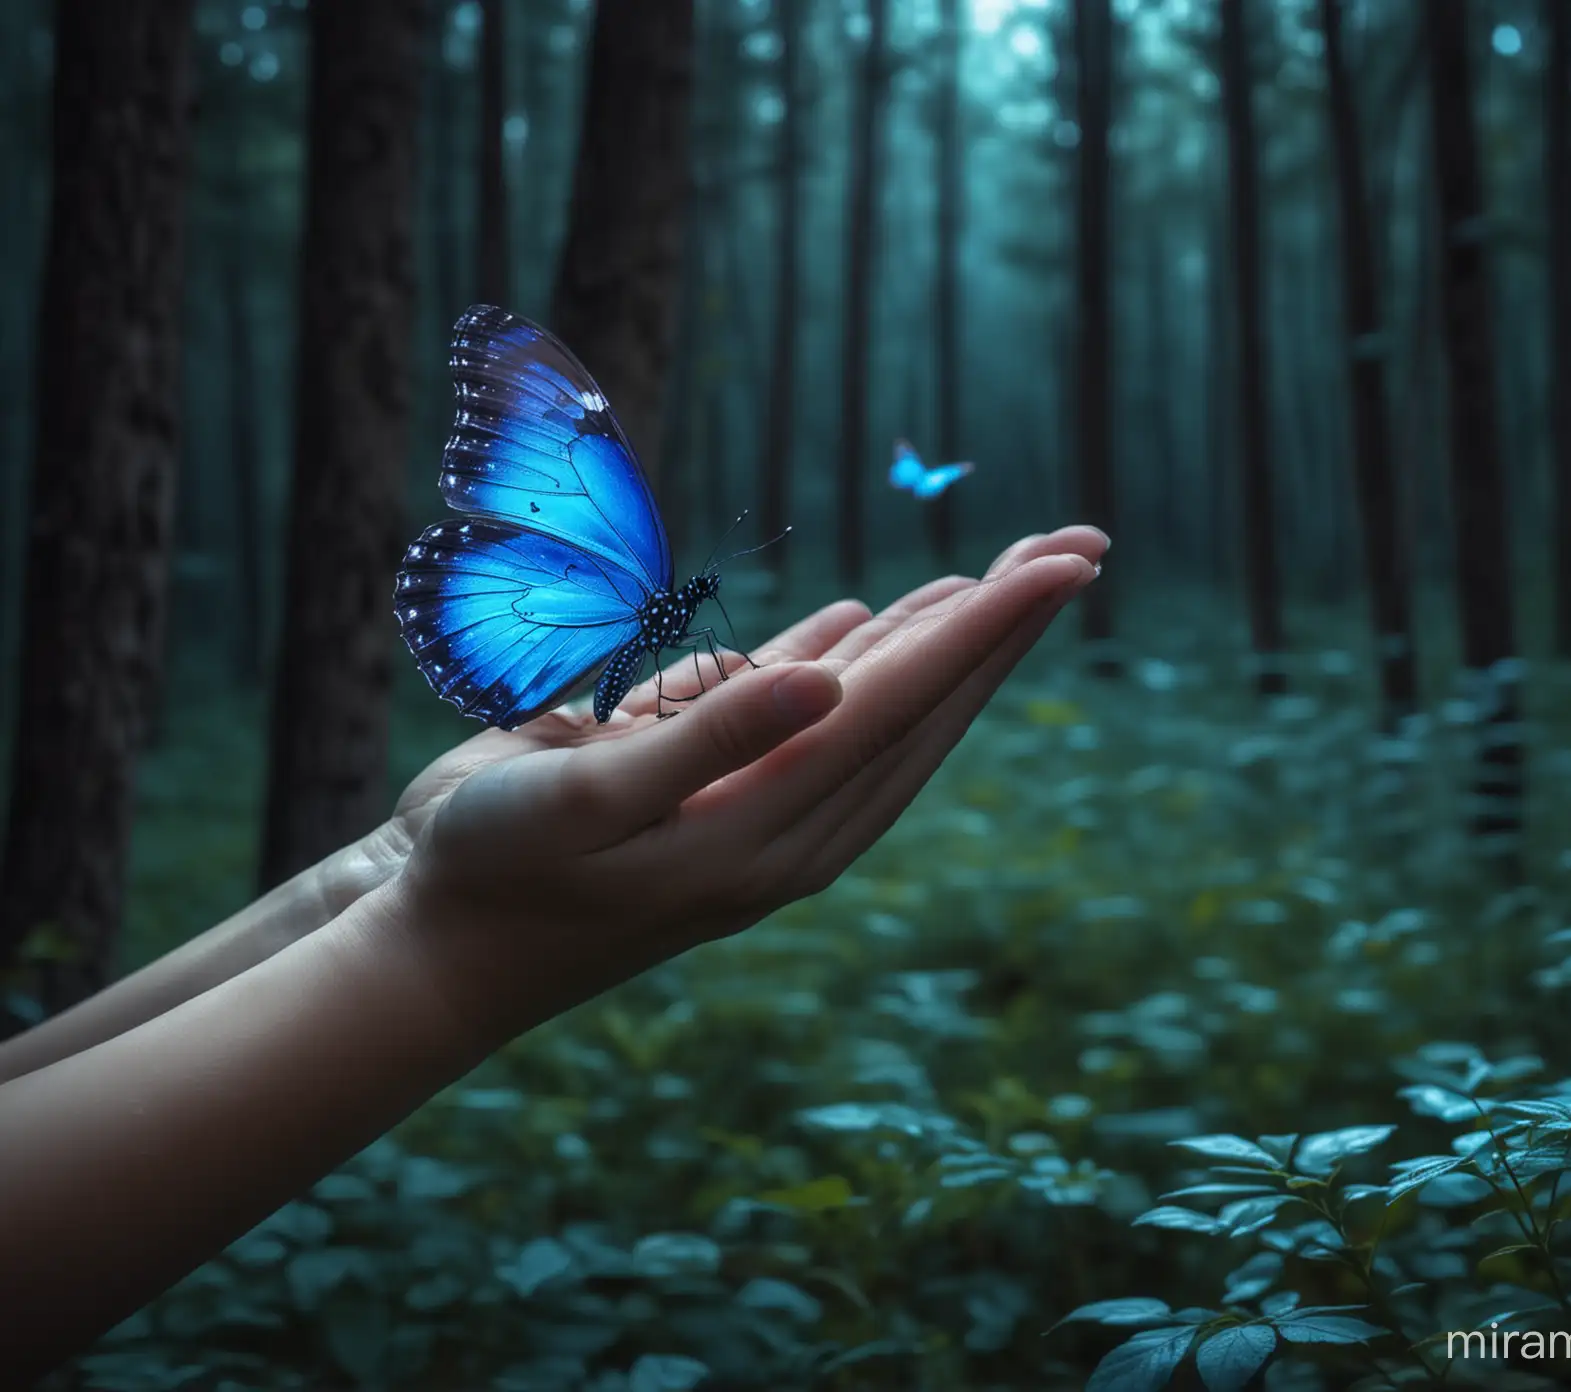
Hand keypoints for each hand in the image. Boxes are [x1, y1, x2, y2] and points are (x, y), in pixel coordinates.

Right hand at [372, 528, 1108, 1043]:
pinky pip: (793, 715)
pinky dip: (839, 663)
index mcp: (770, 826)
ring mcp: (749, 807)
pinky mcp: (703, 791)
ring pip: (873, 711)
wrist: (428, 951)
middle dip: (997, 626)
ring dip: (935, 641)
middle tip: (1076, 550)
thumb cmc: (491, 874)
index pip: (906, 705)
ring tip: (996, 580)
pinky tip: (866, 623)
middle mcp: (783, 819)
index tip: (1065, 564)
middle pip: (920, 707)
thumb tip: (832, 678)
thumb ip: (709, 737)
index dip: (988, 627)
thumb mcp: (585, 800)